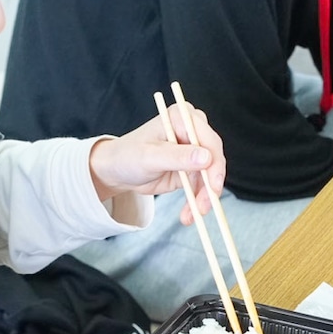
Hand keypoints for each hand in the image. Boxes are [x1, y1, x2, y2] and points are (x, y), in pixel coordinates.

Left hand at [88, 104, 226, 225]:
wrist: (117, 171)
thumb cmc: (127, 156)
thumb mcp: (150, 157)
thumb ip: (178, 156)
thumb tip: (206, 158)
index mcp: (181, 118)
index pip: (208, 140)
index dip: (214, 163)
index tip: (213, 186)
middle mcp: (191, 131)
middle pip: (214, 159)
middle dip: (210, 186)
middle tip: (203, 207)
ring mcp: (193, 150)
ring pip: (209, 177)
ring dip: (203, 199)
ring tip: (192, 216)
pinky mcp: (191, 168)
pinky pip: (201, 187)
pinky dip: (196, 202)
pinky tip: (188, 214)